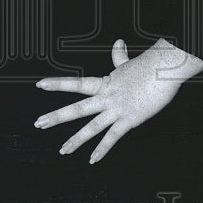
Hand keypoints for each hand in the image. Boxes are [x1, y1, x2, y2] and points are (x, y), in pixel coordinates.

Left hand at [34, 37, 202, 162]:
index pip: (76, 84)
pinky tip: (92, 160)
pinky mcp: (130, 120)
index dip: (57, 84)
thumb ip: (119, 56)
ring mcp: (117, 109)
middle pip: (76, 109)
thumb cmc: (148, 66)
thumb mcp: (128, 63)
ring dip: (75, 140)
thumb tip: (118, 42)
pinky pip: (112, 138)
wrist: (164, 70)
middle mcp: (107, 97)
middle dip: (56, 117)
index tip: (39, 85)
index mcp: (105, 83)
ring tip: (62, 150)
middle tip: (38, 123)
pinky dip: (102, 150)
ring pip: (91, 127)